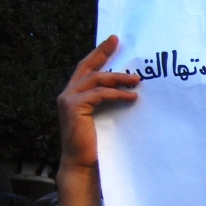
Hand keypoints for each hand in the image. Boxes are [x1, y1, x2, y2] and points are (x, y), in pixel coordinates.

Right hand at [56, 35, 139, 205]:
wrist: (83, 164)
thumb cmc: (95, 145)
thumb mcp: (104, 117)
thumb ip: (107, 102)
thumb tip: (131, 89)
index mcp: (74, 95)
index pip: (87, 68)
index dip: (99, 53)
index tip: (113, 41)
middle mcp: (68, 94)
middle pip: (88, 66)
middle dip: (103, 53)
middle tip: (118, 42)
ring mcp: (68, 99)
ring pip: (96, 79)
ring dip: (119, 78)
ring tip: (137, 80)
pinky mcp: (73, 107)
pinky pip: (100, 94)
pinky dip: (117, 94)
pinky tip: (132, 97)